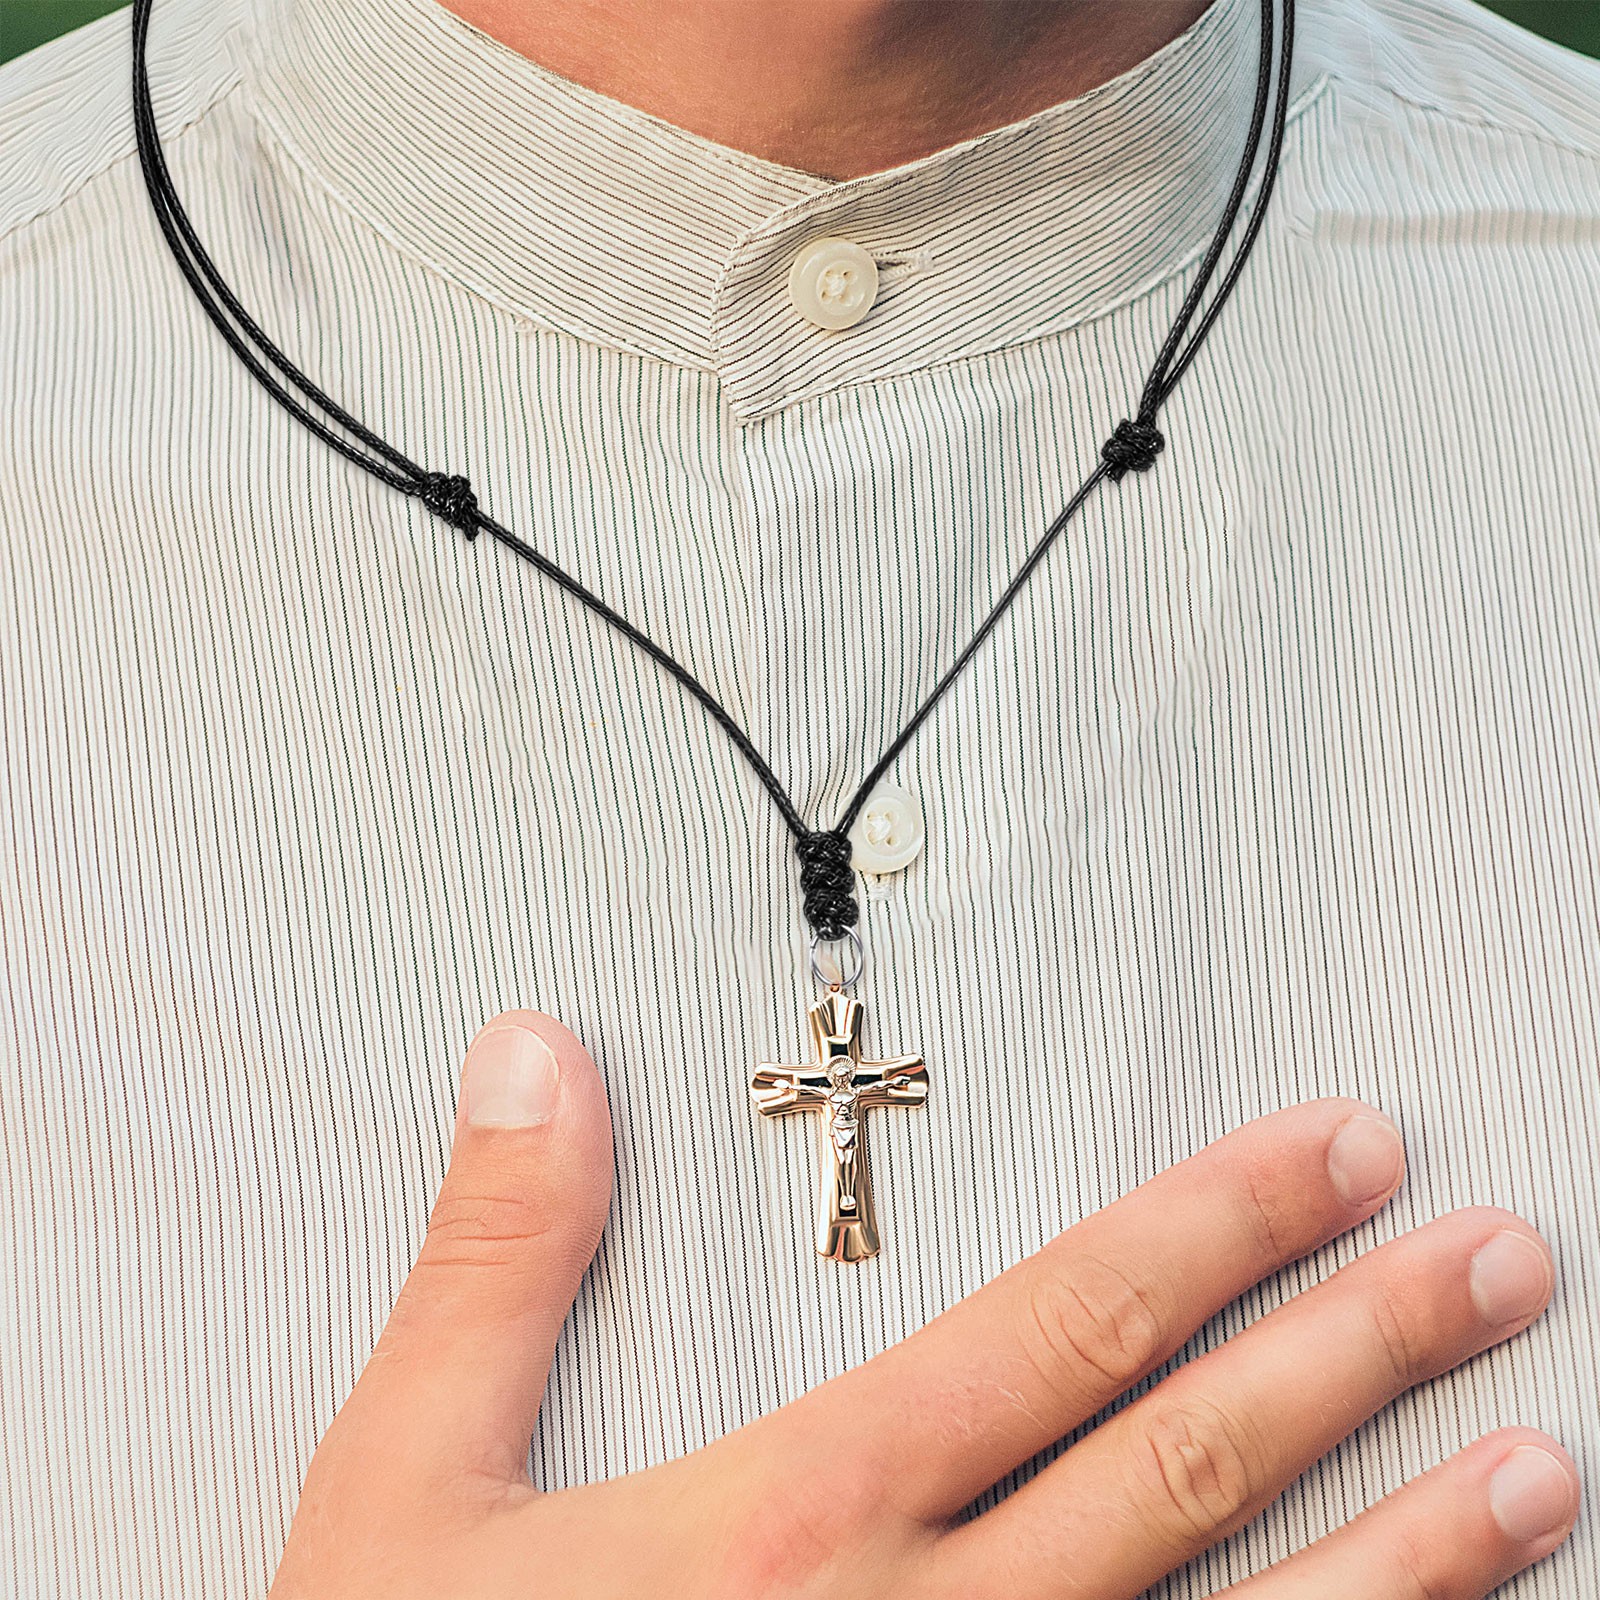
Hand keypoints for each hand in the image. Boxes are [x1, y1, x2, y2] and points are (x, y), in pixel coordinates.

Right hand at [269, 1010, 1578, 1598]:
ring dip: (1412, 1539)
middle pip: (1193, 1452)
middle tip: (1492, 1257)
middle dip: (1360, 1338)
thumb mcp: (411, 1485)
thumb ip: (500, 1262)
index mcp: (804, 1516)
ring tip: (1537, 1458)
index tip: (1332, 1154)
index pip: (1066, 1321)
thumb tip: (537, 1063)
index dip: (1217, 1220)